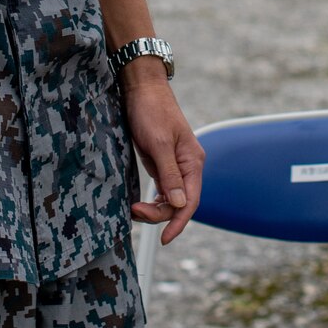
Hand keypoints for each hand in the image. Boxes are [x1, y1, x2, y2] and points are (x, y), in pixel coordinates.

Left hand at [122, 62, 203, 245]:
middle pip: (179, 202)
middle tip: (135, 212)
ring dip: (155, 209)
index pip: (190, 200)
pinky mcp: (162, 163)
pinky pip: (163, 189)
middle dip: (159, 214)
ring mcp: (175, 165)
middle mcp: (188, 165)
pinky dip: (153, 200)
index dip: (178, 222)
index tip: (165, 239)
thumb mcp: (158, 143)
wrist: (141, 87)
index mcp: (193, 161)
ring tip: (134, 209)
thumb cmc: (151, 111)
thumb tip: (179, 204)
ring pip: (170, 198)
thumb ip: (169, 175)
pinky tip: (140, 204)